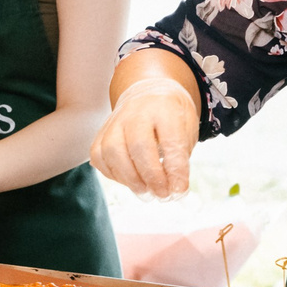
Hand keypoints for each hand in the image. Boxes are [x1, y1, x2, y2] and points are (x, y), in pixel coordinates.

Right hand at [89, 77, 198, 199]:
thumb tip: (175, 190)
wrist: (149, 92)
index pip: (170, 140)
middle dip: (151, 176)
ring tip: (145, 191)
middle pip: (138, 146)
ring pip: (112, 151)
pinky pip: (99, 157)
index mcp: (165, 107)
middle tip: (162, 194)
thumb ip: (181, 157)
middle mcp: (136, 110)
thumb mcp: (187, 128)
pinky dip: (113, 174)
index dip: (175, 169)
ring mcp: (115, 120)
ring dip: (129, 179)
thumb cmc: (172, 116)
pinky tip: (129, 180)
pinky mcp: (101, 132)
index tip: (180, 190)